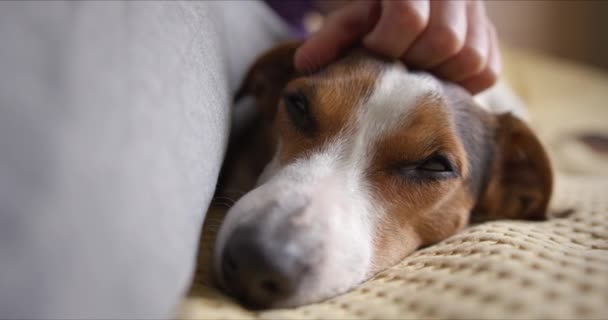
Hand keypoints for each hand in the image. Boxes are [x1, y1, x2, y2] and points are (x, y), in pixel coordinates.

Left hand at [294, 0, 499, 93]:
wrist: (413, 3)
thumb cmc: (375, 9)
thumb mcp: (353, 14)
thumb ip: (332, 35)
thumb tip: (306, 64)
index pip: (407, 17)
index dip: (385, 43)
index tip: (372, 50)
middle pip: (444, 39)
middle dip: (413, 61)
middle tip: (396, 65)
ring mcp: (479, 13)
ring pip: (472, 57)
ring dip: (439, 75)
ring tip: (416, 74)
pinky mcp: (491, 36)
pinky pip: (488, 71)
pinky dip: (463, 83)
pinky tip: (437, 78)